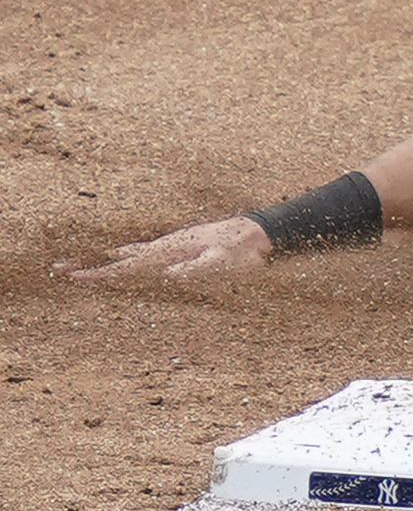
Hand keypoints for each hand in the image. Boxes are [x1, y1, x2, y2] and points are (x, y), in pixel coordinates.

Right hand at [56, 216, 272, 278]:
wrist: (256, 234)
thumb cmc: (239, 249)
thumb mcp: (220, 261)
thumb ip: (196, 266)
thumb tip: (170, 274)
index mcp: (169, 250)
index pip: (127, 266)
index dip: (100, 273)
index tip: (74, 276)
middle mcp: (166, 246)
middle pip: (120, 258)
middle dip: (89, 263)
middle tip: (58, 268)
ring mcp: (173, 244)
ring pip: (131, 253)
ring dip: (105, 258)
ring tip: (81, 263)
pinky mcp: (182, 246)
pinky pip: (146, 252)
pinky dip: (127, 255)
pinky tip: (122, 254)